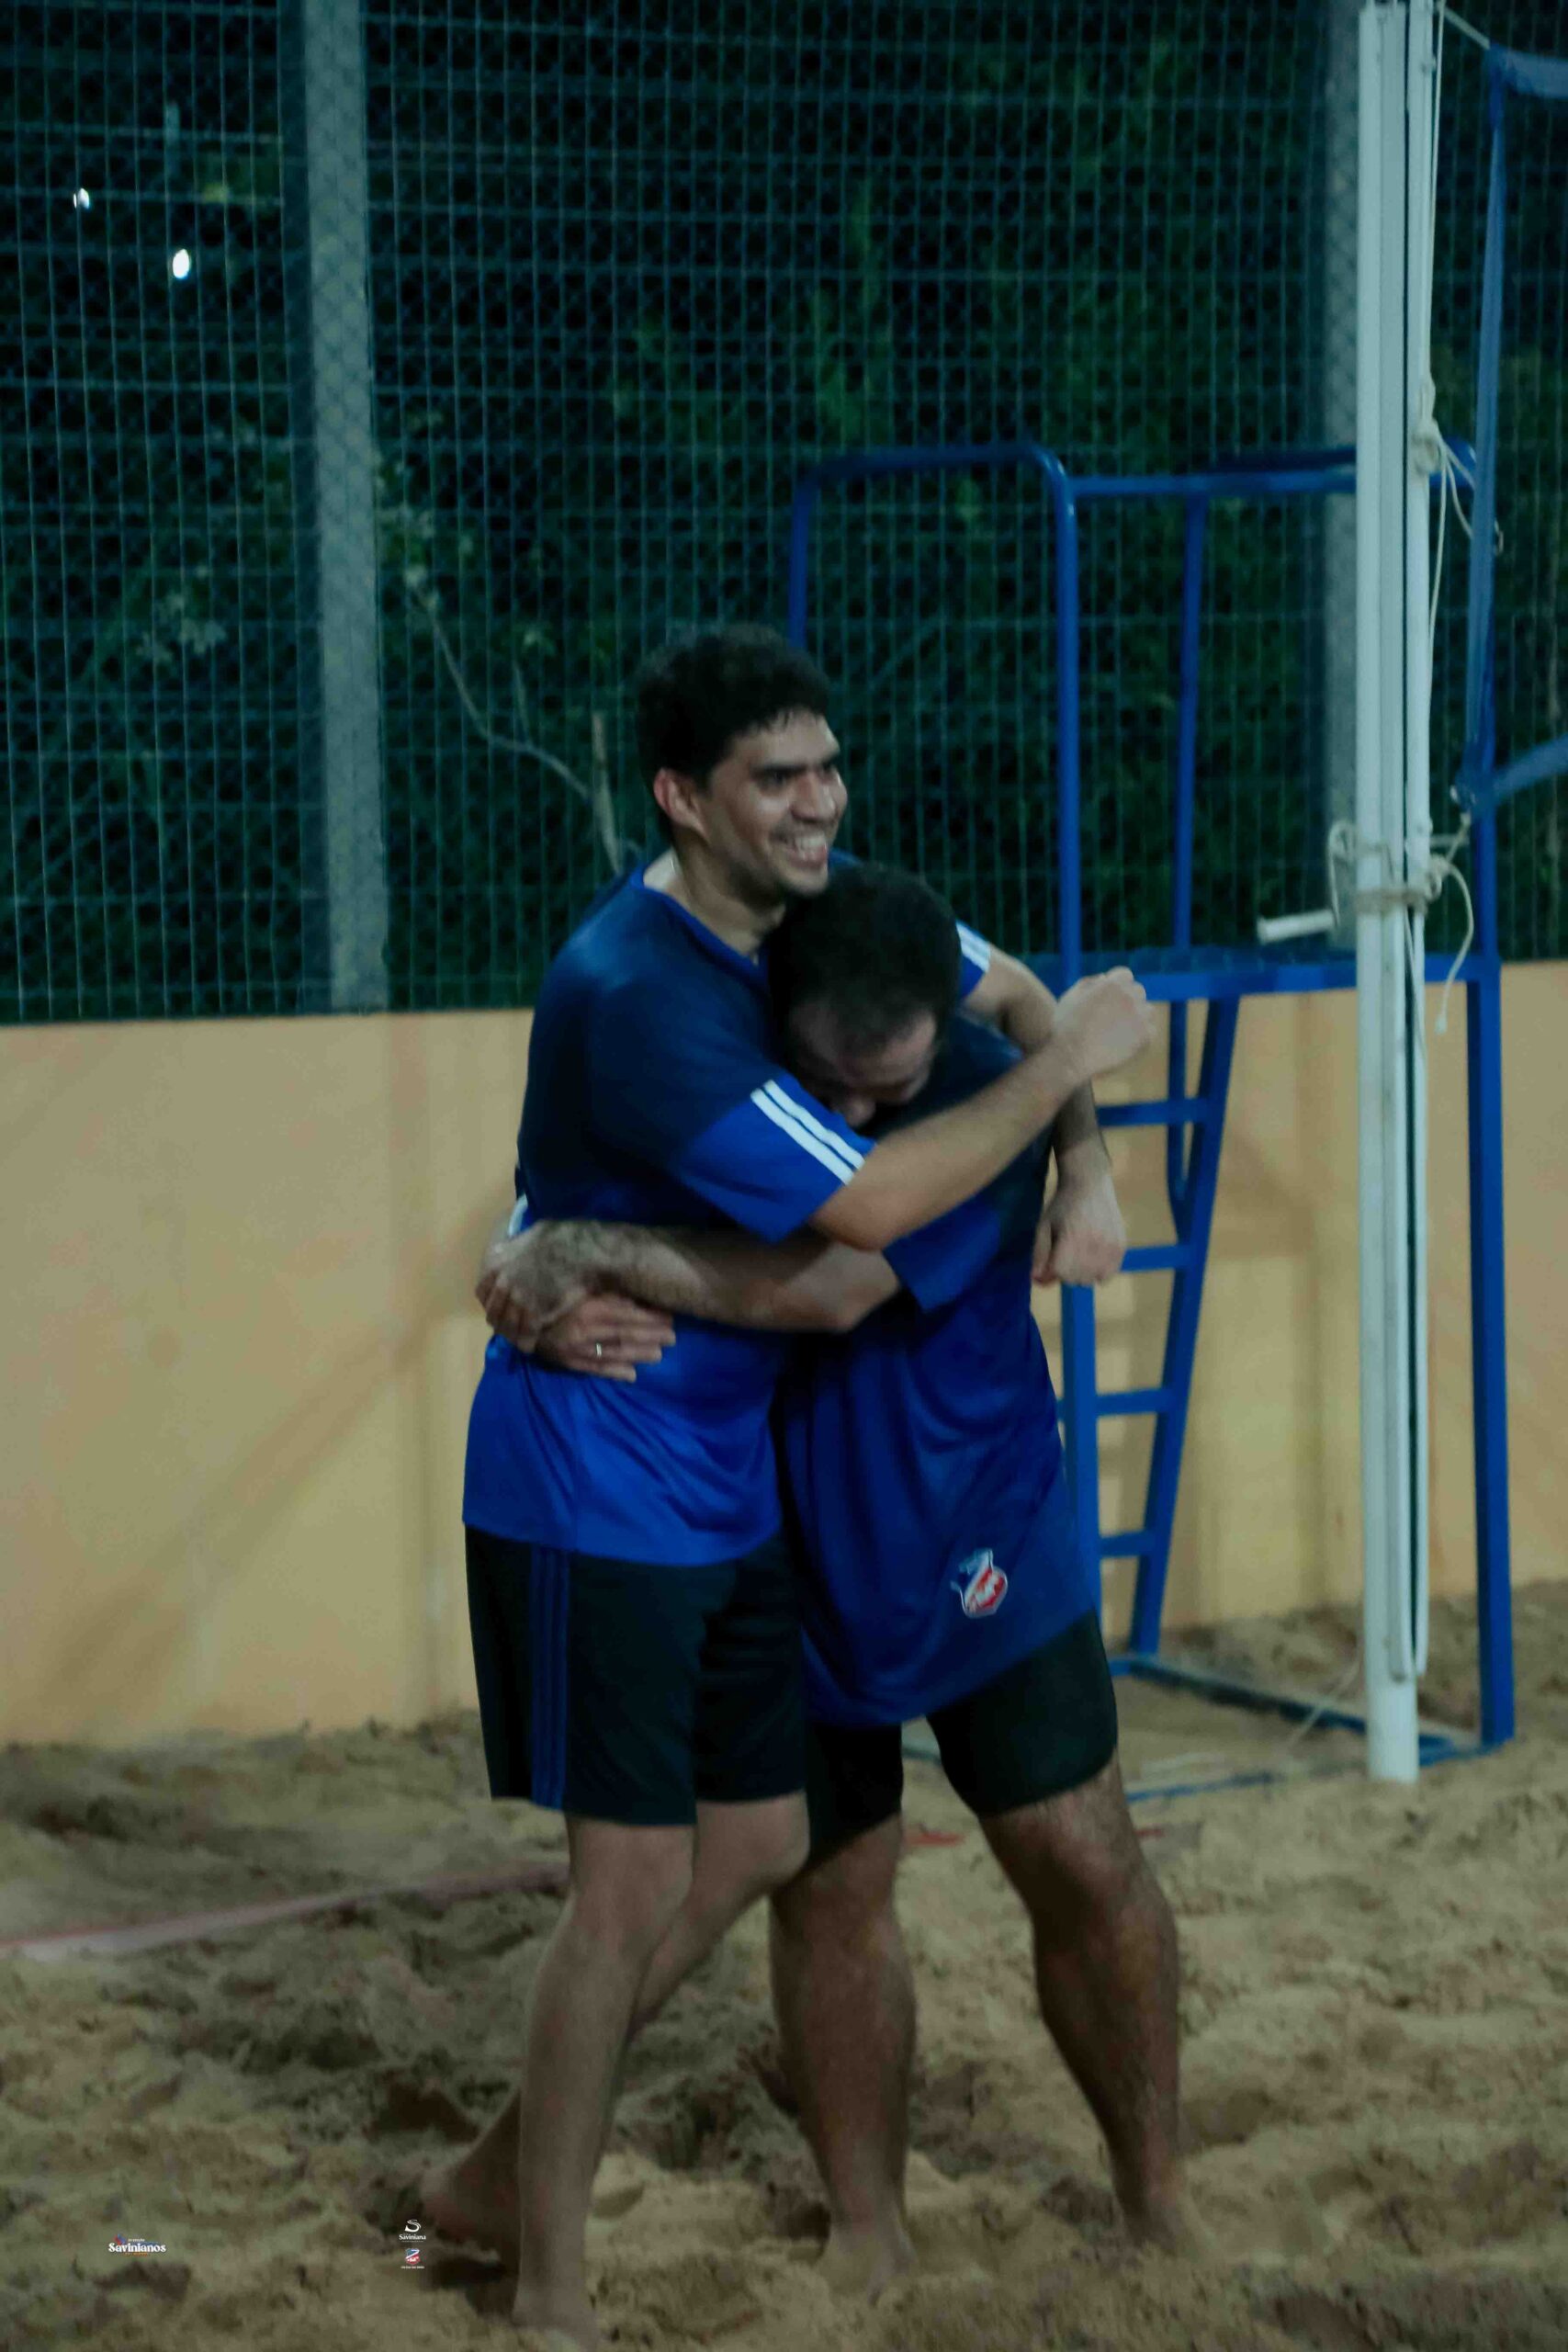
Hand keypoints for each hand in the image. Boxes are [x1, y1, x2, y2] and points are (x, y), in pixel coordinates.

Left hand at [475, 1220, 592, 1347]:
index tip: (497, 1306)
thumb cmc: (559, 1237)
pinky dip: (527, 1341)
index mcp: (496, 1263)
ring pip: (508, 1325)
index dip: (489, 1301)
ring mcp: (517, 1300)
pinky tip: (531, 1345)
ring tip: (519, 1340)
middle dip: (500, 1321)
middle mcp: (502, 1283)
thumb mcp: (527, 1235)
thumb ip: (516, 1248)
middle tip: (508, 1327)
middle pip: (494, 1312)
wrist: (579, 1250)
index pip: (482, 1291)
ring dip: (513, 1334)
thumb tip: (516, 1249)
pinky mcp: (534, 1313)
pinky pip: (526, 1333)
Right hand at [531, 1293, 676, 1382]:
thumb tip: (633, 1291)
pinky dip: (614, 1372)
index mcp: (590, 1307)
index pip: (628, 1314)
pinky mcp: (567, 1361)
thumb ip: (603, 1289)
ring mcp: (576, 1349)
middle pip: (626, 1334)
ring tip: (659, 1355)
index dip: (651, 1317)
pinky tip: (631, 1375)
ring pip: (614, 1353)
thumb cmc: (548, 1290)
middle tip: (673, 1337)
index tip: (670, 1317)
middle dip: (651, 1336)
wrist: (512, 1311)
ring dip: (639, 1354)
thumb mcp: (577, 1284)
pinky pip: (595, 1368)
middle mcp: (586, 1330)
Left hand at [1033, 1154, 1127, 1286]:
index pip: (1061, 1273)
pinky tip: (1094, 1258)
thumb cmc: (1063, 1206)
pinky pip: (1109, 1274)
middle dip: (1067, 1273)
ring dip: (1083, 1274)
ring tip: (1080, 1256)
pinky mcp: (1121, 1247)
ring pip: (1093, 1279)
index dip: (1053, 1270)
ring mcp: (1110, 1247)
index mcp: (1071, 1239)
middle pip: (1076, 1279)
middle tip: (1067, 1255)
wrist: (1090, 1185)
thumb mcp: (1044, 1227)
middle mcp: (1093, 1245)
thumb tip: (1036, 1281)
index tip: (1053, 1260)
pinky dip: (1100, 1272)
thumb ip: (1040, 1254)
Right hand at [1051, 968, 1156, 1084]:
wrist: (1069, 1057)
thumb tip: (1104, 978)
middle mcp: (1128, 996)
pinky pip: (1150, 1031)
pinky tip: (1125, 1044)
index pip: (1125, 975)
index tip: (1111, 999)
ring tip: (1120, 1032)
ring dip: (1138, 1017)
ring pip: (1147, 1011)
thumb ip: (1088, 983)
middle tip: (1115, 1018)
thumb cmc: (1064, 1028)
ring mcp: (1139, 1016)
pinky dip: (1141, 1037)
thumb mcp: (1070, 997)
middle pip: (1138, 991)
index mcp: (1111, 984)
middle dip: (1129, 1000)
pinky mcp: (1145, 1036)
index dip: (1118, 986)